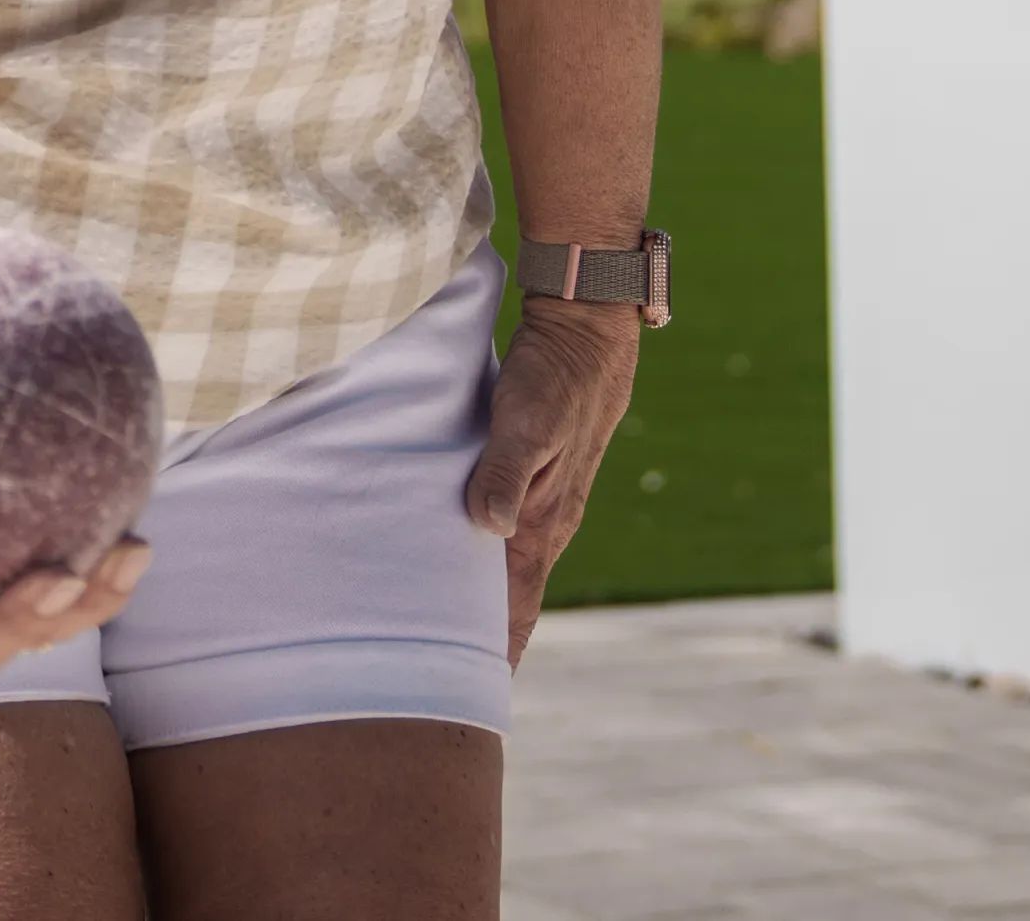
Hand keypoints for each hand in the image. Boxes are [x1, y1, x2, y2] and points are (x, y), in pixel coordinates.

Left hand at [469, 298, 640, 664]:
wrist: (587, 334)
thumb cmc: (552, 376)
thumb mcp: (525, 420)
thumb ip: (505, 471)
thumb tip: (487, 528)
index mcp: (543, 521)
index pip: (517, 603)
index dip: (496, 649)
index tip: (471, 694)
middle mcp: (545, 522)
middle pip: (512, 599)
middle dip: (485, 641)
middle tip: (442, 683)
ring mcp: (542, 502)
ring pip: (508, 569)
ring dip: (482, 603)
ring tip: (445, 639)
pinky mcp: (533, 477)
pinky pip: (505, 534)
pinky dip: (484, 563)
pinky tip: (460, 565)